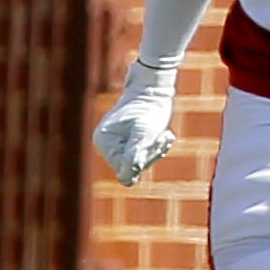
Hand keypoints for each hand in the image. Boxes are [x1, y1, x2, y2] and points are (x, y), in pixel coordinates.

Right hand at [93, 54, 180, 182]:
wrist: (154, 88)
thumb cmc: (150, 108)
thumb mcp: (145, 133)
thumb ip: (135, 155)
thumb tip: (127, 181)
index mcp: (104, 140)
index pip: (123, 168)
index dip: (143, 160)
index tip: (157, 143)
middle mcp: (105, 143)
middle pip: (130, 167)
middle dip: (151, 154)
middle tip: (164, 137)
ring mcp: (114, 142)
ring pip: (138, 162)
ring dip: (155, 150)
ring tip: (165, 135)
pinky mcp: (125, 140)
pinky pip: (140, 155)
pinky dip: (154, 148)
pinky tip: (163, 136)